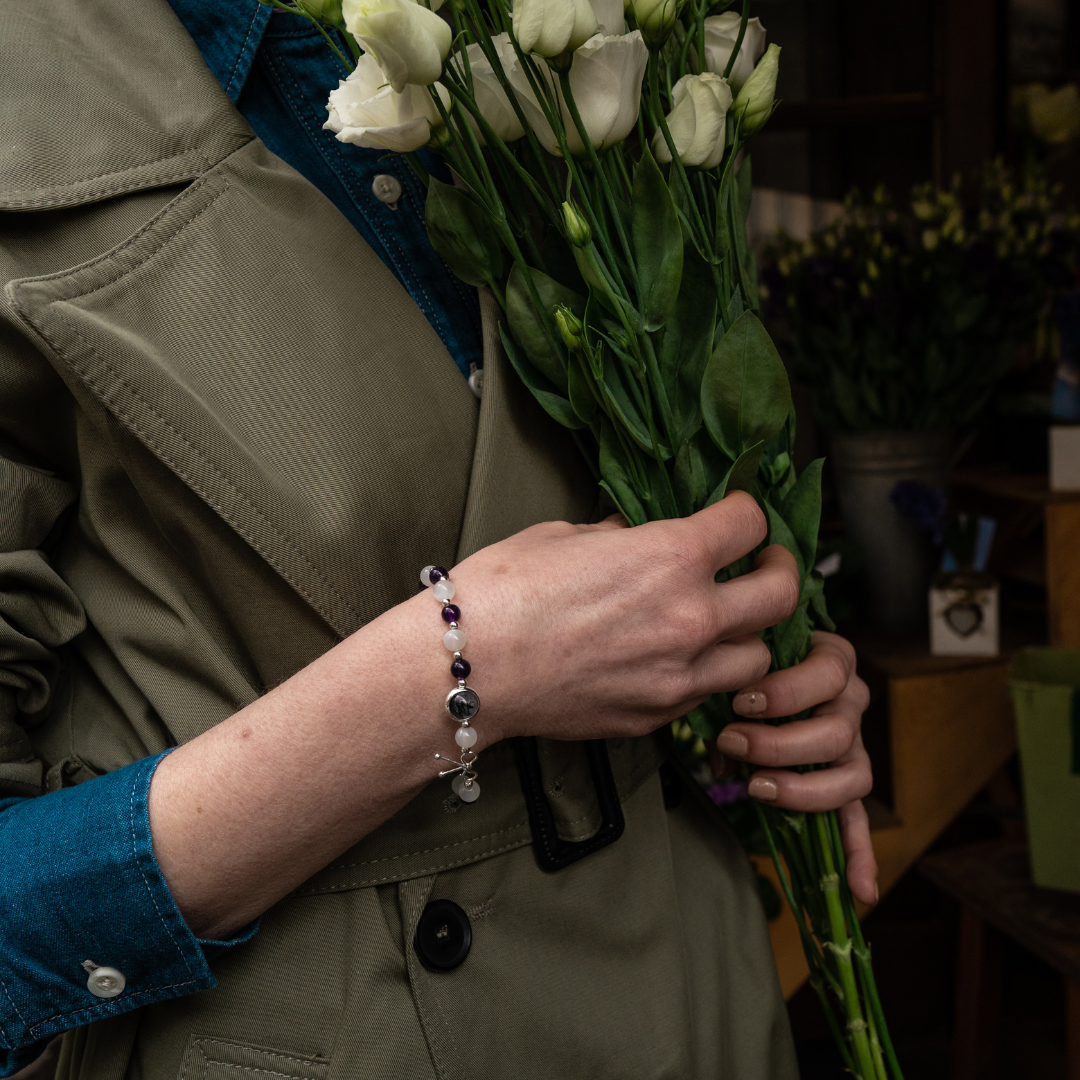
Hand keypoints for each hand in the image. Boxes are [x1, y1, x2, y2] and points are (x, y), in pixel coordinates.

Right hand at [150, 490, 800, 936]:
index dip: (746, 513)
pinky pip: (706, 694)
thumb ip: (623, 536)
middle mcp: (690, 618)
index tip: (736, 516)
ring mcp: (678, 677)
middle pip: (780, 595)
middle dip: (777, 572)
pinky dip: (704, 675)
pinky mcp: (656, 717)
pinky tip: (672, 660)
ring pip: (758, 657)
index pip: (750, 524)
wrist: (466, 668)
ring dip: (747, 634)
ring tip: (720, 623)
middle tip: (760, 566)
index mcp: (671, 557)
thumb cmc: (503, 588)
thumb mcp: (566, 535)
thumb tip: (641, 536)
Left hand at [708, 632, 877, 905]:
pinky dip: (860, 854)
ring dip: (802, 788)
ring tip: (755, 786)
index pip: (829, 674)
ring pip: (852, 776)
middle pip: (837, 732)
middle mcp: (852, 701)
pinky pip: (858, 819)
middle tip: (732, 741)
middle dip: (779, 744)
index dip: (786, 692)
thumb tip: (722, 747)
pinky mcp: (845, 781)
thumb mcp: (742, 664)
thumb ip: (731, 690)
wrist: (758, 665)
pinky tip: (861, 891)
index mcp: (833, 660)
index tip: (741, 702)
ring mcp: (854, 744)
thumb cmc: (747, 662)